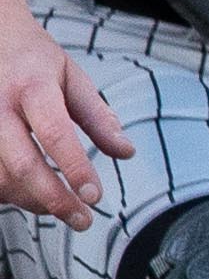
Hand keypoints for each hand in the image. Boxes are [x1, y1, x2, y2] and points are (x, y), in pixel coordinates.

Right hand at [0, 0, 129, 225]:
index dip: (75, 169)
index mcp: (32, 86)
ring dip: (32, 201)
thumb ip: (98, 117)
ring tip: (62, 207)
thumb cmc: (33, 59)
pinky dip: (9, 193)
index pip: (56, 134)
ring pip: (0, 177)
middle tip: (82, 219)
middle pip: (23, 164)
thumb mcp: (72, 76)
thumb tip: (125, 152)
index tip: (95, 197)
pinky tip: (30, 195)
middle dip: (54, 199)